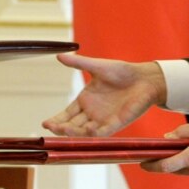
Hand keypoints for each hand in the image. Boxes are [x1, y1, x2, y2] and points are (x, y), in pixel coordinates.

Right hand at [41, 53, 166, 136]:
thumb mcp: (97, 66)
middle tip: (50, 127)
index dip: (56, 120)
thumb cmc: (121, 71)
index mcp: (85, 100)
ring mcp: (103, 120)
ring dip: (74, 132)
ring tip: (63, 130)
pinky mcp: (116, 123)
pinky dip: (95, 133)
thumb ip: (78, 63)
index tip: (45, 123)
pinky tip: (88, 130)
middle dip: (61, 128)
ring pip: (84, 131)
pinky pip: (103, 132)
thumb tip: (59, 55)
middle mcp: (92, 113)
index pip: (66, 114)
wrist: (144, 78)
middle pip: (72, 125)